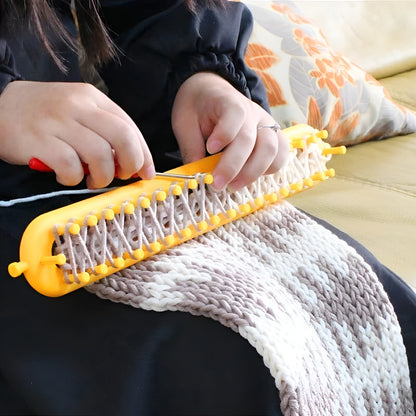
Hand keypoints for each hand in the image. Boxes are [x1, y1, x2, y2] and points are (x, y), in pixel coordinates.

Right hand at [0, 81, 154, 188]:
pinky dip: (74, 179)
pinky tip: (68, 177)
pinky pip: (70, 166)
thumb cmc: (46, 115)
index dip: (144, 155)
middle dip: (130, 163)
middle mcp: (78, 106)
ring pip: (100, 155)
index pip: (130, 127)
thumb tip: (134, 162)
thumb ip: (105, 131)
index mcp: (93, 98)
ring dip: (102, 176)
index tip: (146, 173)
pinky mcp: (39, 140)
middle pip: (123, 137)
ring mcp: (58, 122)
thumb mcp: (79, 112)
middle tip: (122, 176)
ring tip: (92, 180)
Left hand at [171, 72, 288, 190]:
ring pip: (271, 150)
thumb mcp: (184, 122)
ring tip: (233, 185)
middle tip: (217, 184)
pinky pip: (280, 155)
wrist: (211, 93)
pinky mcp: (273, 137)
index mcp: (229, 101)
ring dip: (252, 173)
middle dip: (234, 166)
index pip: (235, 115)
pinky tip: (249, 178)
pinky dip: (268, 170)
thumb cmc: (197, 109)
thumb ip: (191, 146)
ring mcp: (266, 125)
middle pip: (251, 140)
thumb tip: (197, 176)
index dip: (225, 134)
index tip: (209, 149)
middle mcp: (253, 113)